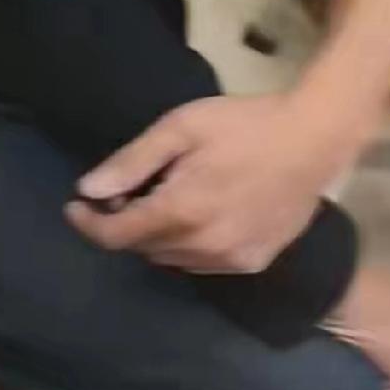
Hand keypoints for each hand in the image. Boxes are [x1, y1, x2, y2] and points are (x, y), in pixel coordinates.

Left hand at [66, 92, 350, 274]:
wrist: (314, 139)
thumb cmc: (243, 125)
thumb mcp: (181, 128)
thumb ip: (132, 162)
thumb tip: (87, 189)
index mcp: (181, 211)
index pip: (116, 236)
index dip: (88, 223)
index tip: (74, 206)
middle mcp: (202, 246)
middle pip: (141, 248)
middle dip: (124, 223)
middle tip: (124, 193)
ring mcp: (230, 260)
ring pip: (170, 259)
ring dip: (155, 237)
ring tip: (162, 201)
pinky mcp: (252, 263)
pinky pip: (201, 264)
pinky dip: (186, 246)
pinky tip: (197, 216)